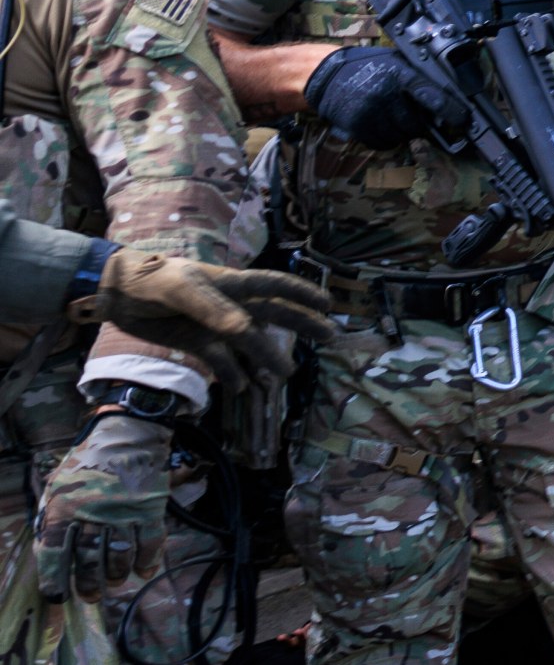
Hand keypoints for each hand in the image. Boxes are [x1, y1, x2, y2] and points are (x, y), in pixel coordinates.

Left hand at [36, 411, 174, 602]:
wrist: (128, 435)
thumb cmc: (87, 461)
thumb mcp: (57, 485)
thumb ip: (51, 516)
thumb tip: (48, 551)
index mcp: (63, 507)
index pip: (54, 552)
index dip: (54, 579)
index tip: (57, 596)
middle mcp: (92, 513)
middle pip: (89, 559)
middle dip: (88, 583)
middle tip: (90, 596)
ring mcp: (124, 512)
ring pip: (119, 555)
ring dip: (116, 574)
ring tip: (115, 582)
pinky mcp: (150, 509)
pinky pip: (150, 543)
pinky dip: (147, 561)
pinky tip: (143, 572)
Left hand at [86, 248, 335, 388]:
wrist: (112, 293)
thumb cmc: (148, 278)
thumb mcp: (179, 288)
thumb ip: (214, 308)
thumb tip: (247, 330)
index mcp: (231, 283)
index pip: (275, 285)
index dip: (302, 293)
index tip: (327, 305)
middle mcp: (229, 304)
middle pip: (274, 315)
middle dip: (301, 325)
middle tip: (329, 338)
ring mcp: (213, 325)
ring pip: (250, 343)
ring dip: (267, 358)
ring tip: (282, 376)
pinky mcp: (195, 342)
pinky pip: (221, 360)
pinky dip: (232, 373)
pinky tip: (238, 386)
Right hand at [301, 46, 462, 147]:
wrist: (325, 75)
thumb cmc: (367, 67)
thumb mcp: (396, 62)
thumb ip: (419, 79)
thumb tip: (450, 100)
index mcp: (401, 74)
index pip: (435, 97)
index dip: (453, 112)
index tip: (463, 121)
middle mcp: (386, 94)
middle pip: (418, 124)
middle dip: (418, 122)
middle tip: (407, 112)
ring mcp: (371, 112)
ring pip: (402, 137)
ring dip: (400, 131)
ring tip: (388, 114)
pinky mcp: (358, 127)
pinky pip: (384, 144)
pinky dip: (385, 138)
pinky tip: (376, 122)